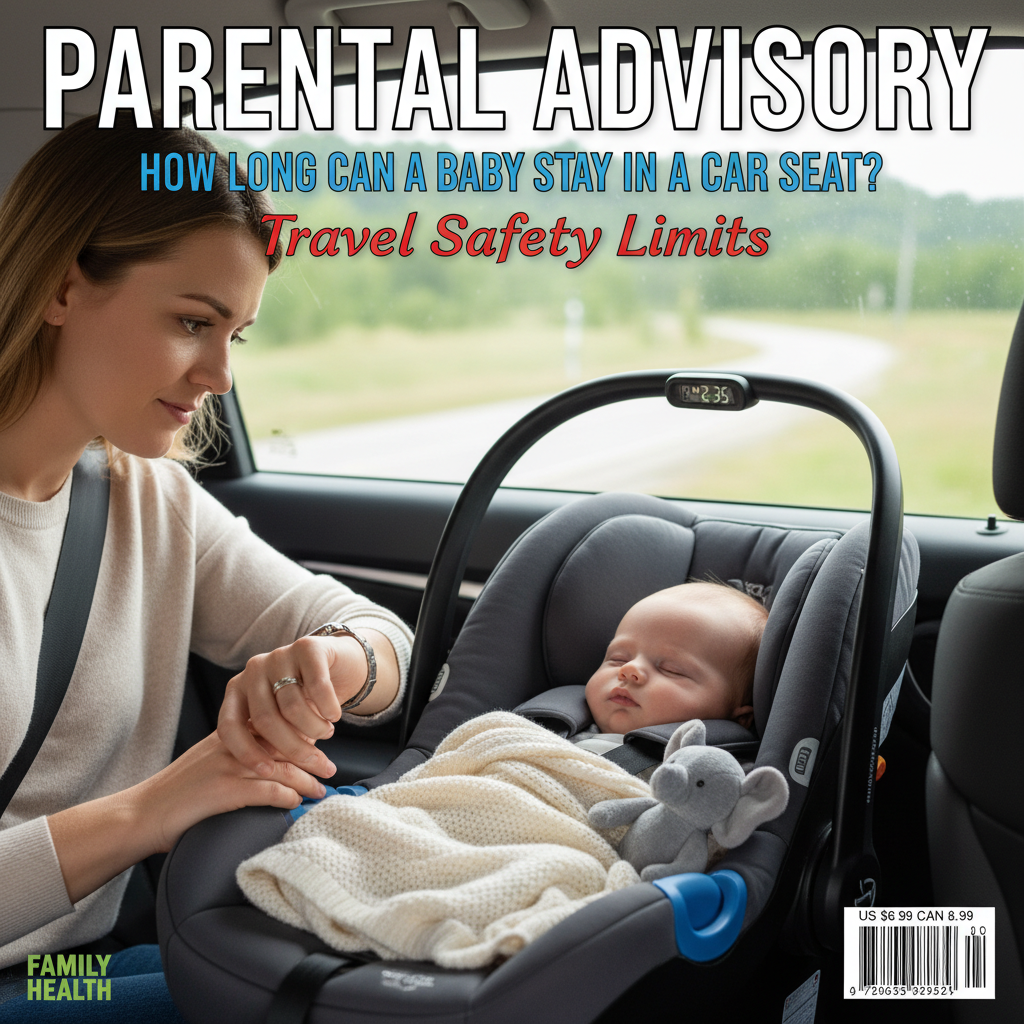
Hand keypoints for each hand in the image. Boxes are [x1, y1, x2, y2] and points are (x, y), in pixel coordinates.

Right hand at [48, 730, 323, 904]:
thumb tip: (268, 764)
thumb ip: (236, 758)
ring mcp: (228, 766)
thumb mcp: (207, 764)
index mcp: (227, 734)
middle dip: (311, 754)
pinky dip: (287, 796)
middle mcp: (231, 744)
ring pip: (281, 765)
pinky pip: (267, 790)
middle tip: (331, 766)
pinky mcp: (224, 791)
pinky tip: (297, 802)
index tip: (319, 741)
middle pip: (283, 742)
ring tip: (323, 789)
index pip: (273, 723)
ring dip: (307, 778)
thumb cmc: (174, 795)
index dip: (300, 731)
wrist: (138, 815)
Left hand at [217, 629, 398, 778]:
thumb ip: (271, 742)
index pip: (229, 726)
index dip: (246, 752)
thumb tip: (274, 783)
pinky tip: (335, 715)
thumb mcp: (280, 720)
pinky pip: (317, 687)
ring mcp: (279, 655)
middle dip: (292, 748)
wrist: (336, 662)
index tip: (268, 771)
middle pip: (265, 720)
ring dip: (315, 728)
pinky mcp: (307, 647)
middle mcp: (253, 670)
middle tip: (315, 762)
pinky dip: (328, 708)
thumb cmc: (304, 698)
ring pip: (292, 706)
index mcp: (238, 690)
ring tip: (327, 733)